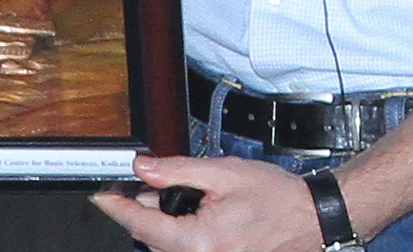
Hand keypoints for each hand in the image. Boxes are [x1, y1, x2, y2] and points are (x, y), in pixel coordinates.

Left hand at [91, 154, 319, 251]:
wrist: (311, 216)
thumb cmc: (275, 196)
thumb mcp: (222, 172)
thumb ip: (177, 171)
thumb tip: (143, 168)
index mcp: (199, 240)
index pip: (142, 224)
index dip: (115, 207)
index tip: (100, 196)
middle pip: (152, 236)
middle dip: (144, 209)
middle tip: (144, 182)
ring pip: (168, 245)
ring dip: (164, 222)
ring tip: (183, 194)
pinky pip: (187, 250)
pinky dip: (181, 231)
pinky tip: (193, 211)